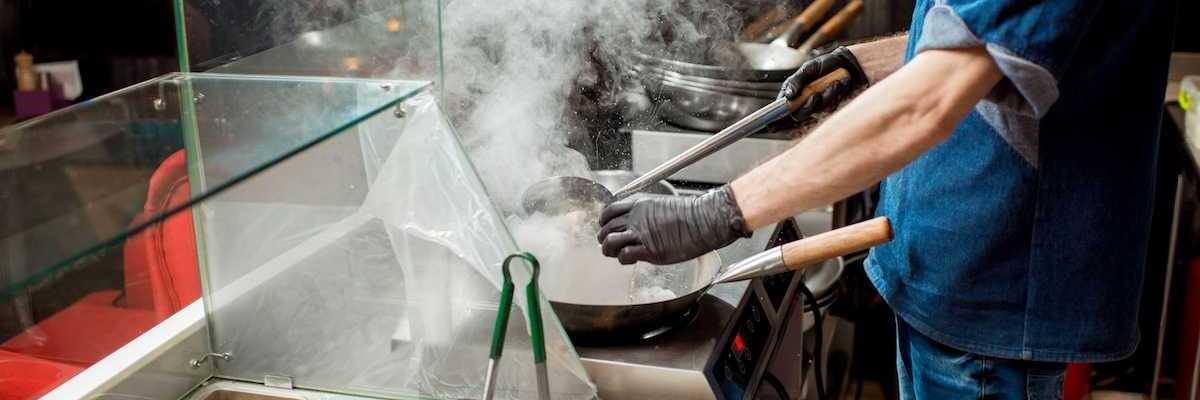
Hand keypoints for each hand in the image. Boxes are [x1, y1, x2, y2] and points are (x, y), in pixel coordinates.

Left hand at [597, 186, 750, 264]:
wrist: (705, 220)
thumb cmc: (690, 214)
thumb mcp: (661, 205)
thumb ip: (646, 213)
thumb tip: (640, 223)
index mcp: (638, 203)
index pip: (608, 211)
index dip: (604, 222)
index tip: (607, 228)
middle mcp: (636, 216)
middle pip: (606, 228)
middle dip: (604, 239)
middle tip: (611, 246)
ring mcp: (641, 233)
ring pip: (609, 242)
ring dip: (609, 250)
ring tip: (617, 254)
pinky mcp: (649, 250)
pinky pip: (624, 255)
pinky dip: (624, 259)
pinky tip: (632, 260)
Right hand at [779, 46, 868, 121]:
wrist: (847, 64)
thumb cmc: (825, 64)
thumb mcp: (808, 68)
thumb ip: (796, 81)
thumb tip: (788, 96)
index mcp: (792, 92)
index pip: (781, 109)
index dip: (776, 119)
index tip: (772, 126)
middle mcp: (802, 100)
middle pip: (798, 115)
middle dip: (808, 107)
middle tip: (816, 95)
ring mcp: (816, 105)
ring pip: (815, 111)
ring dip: (826, 98)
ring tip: (835, 83)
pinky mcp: (829, 106)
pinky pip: (829, 108)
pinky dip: (835, 96)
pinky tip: (839, 85)